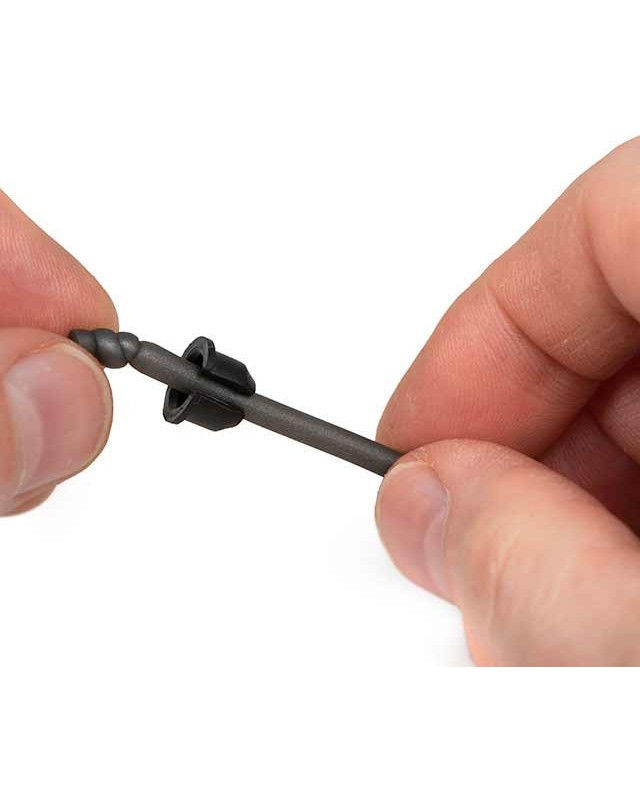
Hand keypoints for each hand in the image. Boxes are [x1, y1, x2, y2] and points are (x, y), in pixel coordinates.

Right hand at [375, 138, 639, 664]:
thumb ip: (528, 570)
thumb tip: (426, 506)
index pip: (614, 222)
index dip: (490, 325)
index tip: (414, 436)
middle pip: (632, 314)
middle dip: (522, 434)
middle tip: (461, 538)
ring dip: (575, 493)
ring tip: (536, 596)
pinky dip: (634, 524)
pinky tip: (610, 597)